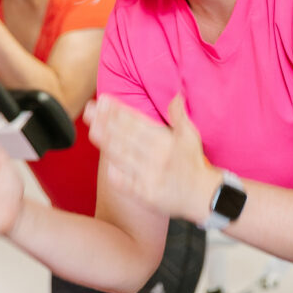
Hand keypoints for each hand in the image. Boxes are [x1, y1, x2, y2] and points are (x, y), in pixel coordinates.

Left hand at [85, 94, 215, 221]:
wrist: (204, 196)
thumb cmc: (194, 164)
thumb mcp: (191, 136)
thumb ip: (180, 116)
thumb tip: (176, 96)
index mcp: (166, 141)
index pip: (138, 122)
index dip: (119, 111)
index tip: (104, 100)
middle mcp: (157, 157)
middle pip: (127, 137)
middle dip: (106, 122)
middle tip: (89, 110)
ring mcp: (150, 176)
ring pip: (124, 157)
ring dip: (107, 143)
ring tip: (92, 129)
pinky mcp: (147, 195)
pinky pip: (128, 184)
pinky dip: (118, 174)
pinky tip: (107, 164)